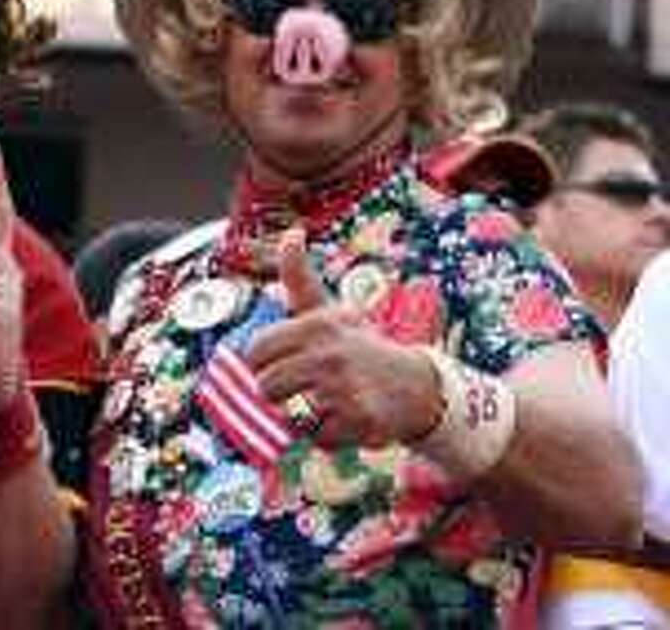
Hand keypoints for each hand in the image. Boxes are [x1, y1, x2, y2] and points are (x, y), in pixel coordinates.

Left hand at [244, 228, 441, 449]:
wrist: (415, 385)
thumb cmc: (359, 345)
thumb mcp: (328, 309)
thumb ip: (300, 276)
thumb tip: (291, 233)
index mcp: (316, 325)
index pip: (256, 350)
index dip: (260, 362)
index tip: (276, 364)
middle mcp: (328, 353)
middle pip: (265, 386)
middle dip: (279, 392)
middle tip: (302, 387)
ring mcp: (343, 388)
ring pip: (287, 414)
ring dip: (301, 414)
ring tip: (322, 401)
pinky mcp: (358, 421)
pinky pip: (315, 437)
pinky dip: (326, 436)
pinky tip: (343, 419)